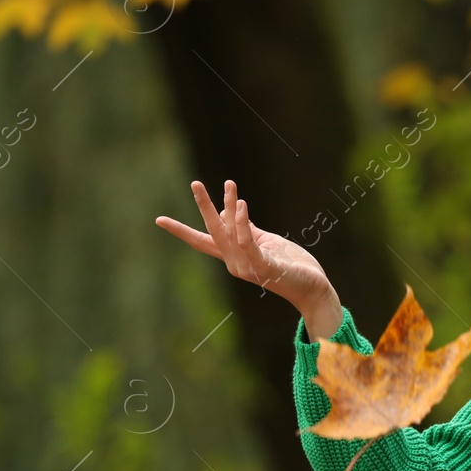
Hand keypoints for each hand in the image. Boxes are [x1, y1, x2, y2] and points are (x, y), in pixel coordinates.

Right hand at [155, 179, 336, 319]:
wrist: (312, 287)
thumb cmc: (290, 265)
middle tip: (195, 183)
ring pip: (230, 232)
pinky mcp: (263, 266)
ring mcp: (247, 266)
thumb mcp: (265, 242)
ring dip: (229, 206)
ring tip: (230, 184)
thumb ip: (247, 229)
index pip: (202, 241)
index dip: (181, 230)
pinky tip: (242, 204)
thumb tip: (234, 210)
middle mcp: (235, 262)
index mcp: (233, 256)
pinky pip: (247, 241)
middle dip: (204, 206)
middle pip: (212, 231)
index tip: (159, 220)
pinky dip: (242, 223)